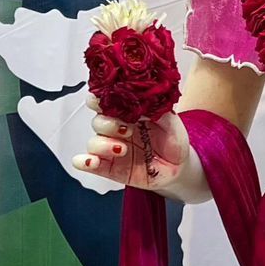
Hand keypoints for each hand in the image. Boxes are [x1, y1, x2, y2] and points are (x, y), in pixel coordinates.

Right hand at [72, 93, 189, 188]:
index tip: (104, 100)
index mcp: (128, 113)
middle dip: (108, 123)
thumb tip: (140, 101)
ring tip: (122, 149)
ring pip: (94, 141)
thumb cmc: (174, 142)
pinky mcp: (109, 167)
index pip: (105, 100)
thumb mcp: (172, 122)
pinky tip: (91, 161)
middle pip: (97, 120)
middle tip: (126, 129)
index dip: (100, 98)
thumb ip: (157, 109)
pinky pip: (88, 163)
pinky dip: (85, 161)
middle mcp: (116, 129)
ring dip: (103, 144)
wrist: (179, 167)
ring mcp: (111, 148)